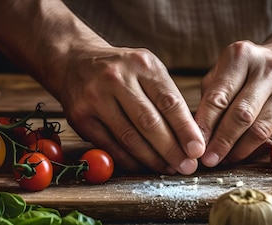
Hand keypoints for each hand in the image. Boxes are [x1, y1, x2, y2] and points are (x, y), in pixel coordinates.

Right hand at [45, 46, 204, 174]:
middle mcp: (116, 78)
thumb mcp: (146, 69)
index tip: (198, 150)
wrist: (73, 61)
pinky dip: (129, 160)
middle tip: (187, 167)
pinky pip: (109, 145)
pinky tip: (143, 166)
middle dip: (171, 149)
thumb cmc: (121, 70)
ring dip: (152, 159)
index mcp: (141, 64)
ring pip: (129, 137)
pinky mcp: (80, 117)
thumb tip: (191, 136)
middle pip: (149, 122)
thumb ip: (166, 97)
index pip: (169, 101)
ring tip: (169, 168)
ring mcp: (95, 98)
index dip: (185, 129)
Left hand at [195, 40, 271, 166]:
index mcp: (242, 56)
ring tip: (223, 160)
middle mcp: (268, 70)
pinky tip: (243, 154)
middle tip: (208, 160)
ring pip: (260, 131)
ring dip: (238, 151)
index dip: (205, 125)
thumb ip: (210, 97)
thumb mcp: (225, 71)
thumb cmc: (250, 71)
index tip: (195, 145)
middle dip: (222, 142)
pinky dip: (257, 150)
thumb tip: (196, 134)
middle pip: (241, 115)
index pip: (218, 97)